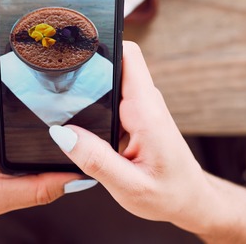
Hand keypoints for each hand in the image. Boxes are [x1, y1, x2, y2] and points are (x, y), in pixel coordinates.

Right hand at [48, 41, 212, 230]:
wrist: (192, 202)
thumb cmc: (169, 195)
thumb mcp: (129, 187)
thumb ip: (95, 160)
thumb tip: (62, 133)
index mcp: (146, 112)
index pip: (128, 55)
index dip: (101, 44)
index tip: (71, 49)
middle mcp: (145, 102)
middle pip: (113, 61)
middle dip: (84, 64)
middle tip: (52, 79)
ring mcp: (141, 107)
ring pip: (111, 78)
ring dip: (87, 84)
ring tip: (57, 97)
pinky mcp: (136, 115)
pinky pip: (112, 95)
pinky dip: (93, 100)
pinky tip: (75, 116)